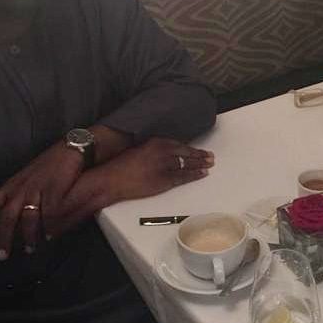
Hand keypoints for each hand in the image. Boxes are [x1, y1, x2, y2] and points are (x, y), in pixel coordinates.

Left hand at [0, 141, 84, 259]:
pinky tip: (49, 236)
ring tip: (29, 249)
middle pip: (7, 216)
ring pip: (27, 219)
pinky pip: (48, 215)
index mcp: (14, 183)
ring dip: (27, 236)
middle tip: (1, 256)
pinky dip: (48, 228)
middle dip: (3, 237)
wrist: (71, 148)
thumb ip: (21, 190)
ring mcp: (38, 190)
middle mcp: (22, 188)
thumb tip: (16, 208)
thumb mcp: (30, 174)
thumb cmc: (52, 161)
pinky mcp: (54, 192)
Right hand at [52, 138, 214, 237]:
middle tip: (210, 156)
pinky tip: (202, 174)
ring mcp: (164, 166)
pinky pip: (183, 177)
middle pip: (186, 153)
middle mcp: (162, 152)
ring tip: (210, 164)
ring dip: (200, 164)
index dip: (190, 147)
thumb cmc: (120, 165)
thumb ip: (152, 150)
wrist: (112, 179)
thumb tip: (164, 153)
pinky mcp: (163, 180)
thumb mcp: (138, 149)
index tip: (198, 149)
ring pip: (187, 164)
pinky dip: (194, 175)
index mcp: (155, 142)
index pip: (178, 144)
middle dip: (199, 155)